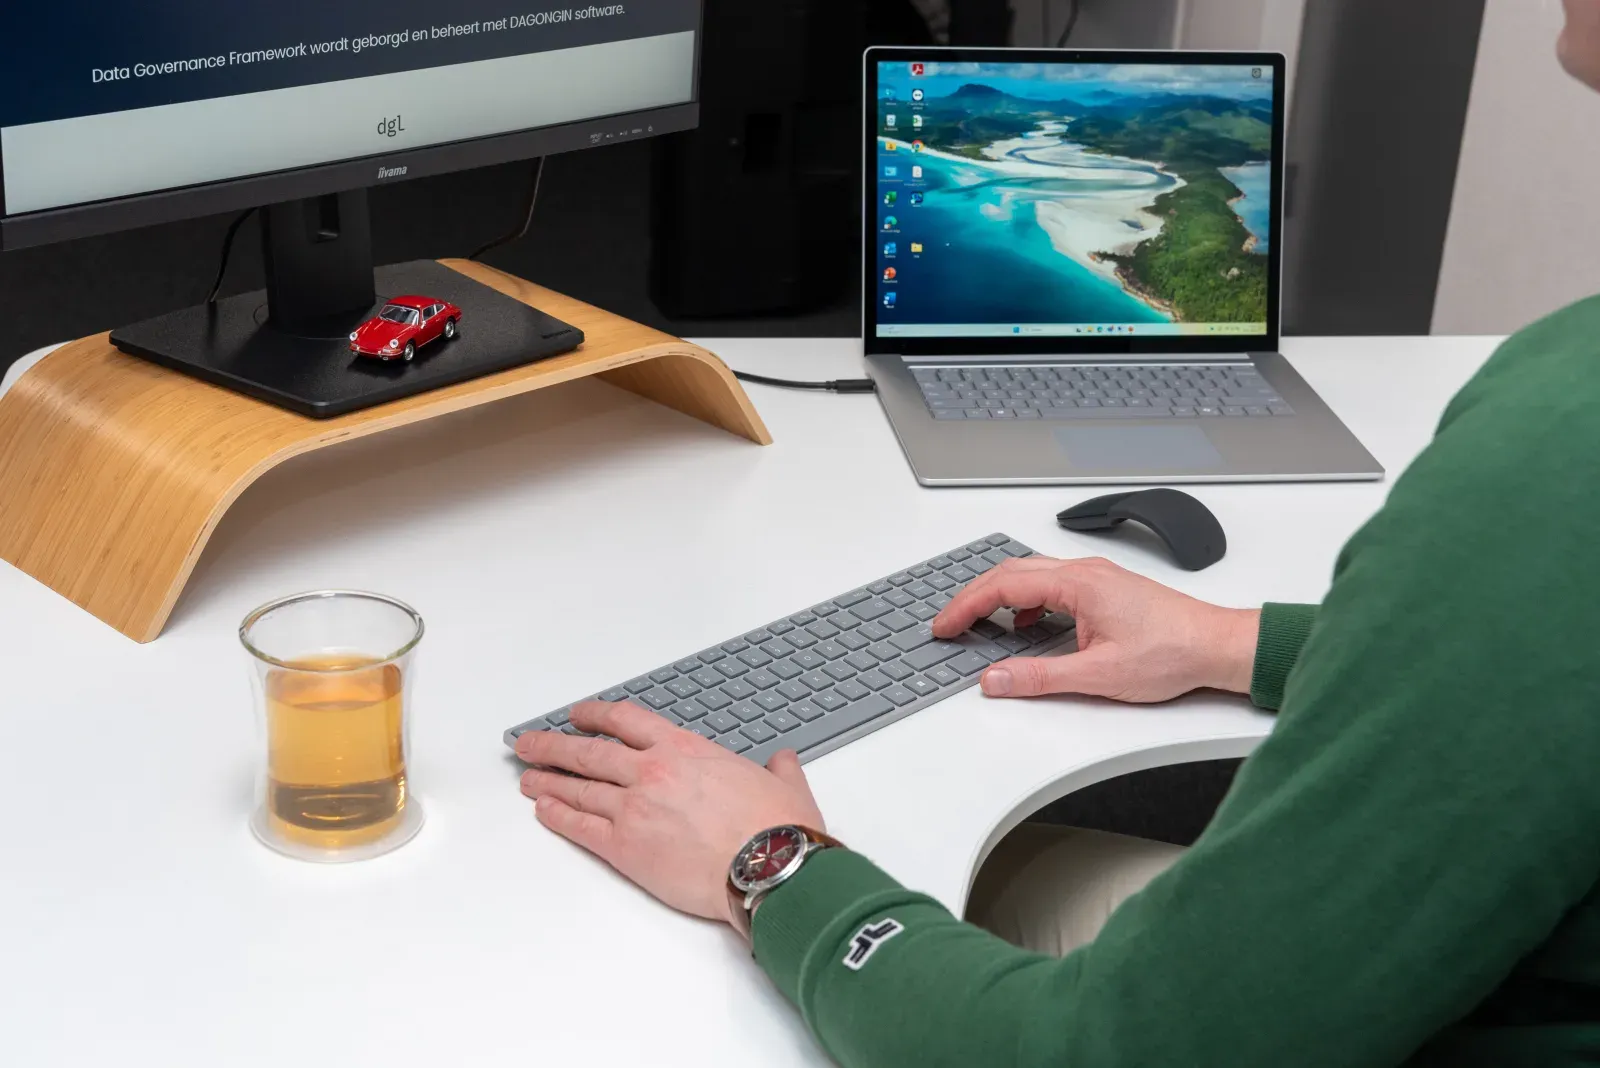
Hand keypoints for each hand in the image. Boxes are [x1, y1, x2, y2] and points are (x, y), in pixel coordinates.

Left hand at [514, 702, 824, 928]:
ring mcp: (634, 808)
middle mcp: (652, 771)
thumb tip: (783, 761)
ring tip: (527, 776)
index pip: (625, 720)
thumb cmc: (777, 828)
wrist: (768, 866)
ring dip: (548, 781)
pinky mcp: (626, 847)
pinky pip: (580, 827)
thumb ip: (778, 768)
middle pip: (588, 751)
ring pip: (577, 788)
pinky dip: (557, 816)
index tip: (578, 715)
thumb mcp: (784, 784)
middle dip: (553, 745)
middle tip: (530, 743)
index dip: (594, 715)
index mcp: (684, 749)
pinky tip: (542, 810)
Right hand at [932, 556, 1259, 702]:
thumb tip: (996, 678)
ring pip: (1030, 574)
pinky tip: (1028, 625)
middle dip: (973, 597)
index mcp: (1078, 584)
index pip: (1003, 586)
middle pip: (1010, 572)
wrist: (1216, 645)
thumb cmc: (1173, 652)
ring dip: (999, 595)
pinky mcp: (1105, 588)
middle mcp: (1084, 572)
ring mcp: (1095, 577)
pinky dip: (1026, 600)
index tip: (944, 625)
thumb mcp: (1099, 674)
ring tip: (979, 623)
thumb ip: (1040, 677)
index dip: (966, 606)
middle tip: (949, 623)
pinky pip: (1051, 584)